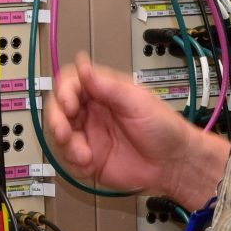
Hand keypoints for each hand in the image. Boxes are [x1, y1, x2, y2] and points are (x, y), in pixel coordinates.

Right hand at [47, 53, 225, 206]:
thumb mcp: (137, 101)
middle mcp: (93, 113)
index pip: (71, 84)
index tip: (69, 104)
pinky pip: (69, 160)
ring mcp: (90, 137)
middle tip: (64, 131)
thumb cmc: (164, 128)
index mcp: (103, 93)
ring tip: (84, 154)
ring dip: (66, 145)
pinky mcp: (90, 160)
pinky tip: (89, 164)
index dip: (64, 92)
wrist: (174, 164)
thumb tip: (82, 65)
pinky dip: (74, 164)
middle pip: (59, 110)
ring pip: (61, 136)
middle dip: (56, 120)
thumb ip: (107, 86)